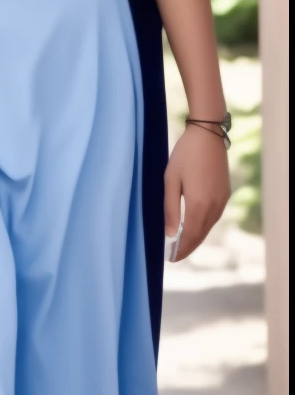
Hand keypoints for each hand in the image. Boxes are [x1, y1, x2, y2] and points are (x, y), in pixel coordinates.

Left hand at [164, 124, 230, 258]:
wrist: (207, 136)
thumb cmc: (184, 155)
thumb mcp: (170, 180)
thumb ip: (169, 209)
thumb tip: (169, 234)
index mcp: (199, 204)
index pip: (189, 236)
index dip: (180, 249)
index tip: (171, 258)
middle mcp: (214, 206)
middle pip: (200, 234)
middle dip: (188, 247)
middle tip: (175, 256)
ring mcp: (222, 200)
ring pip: (208, 227)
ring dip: (196, 237)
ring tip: (182, 245)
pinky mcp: (225, 194)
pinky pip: (214, 217)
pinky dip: (204, 226)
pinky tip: (195, 227)